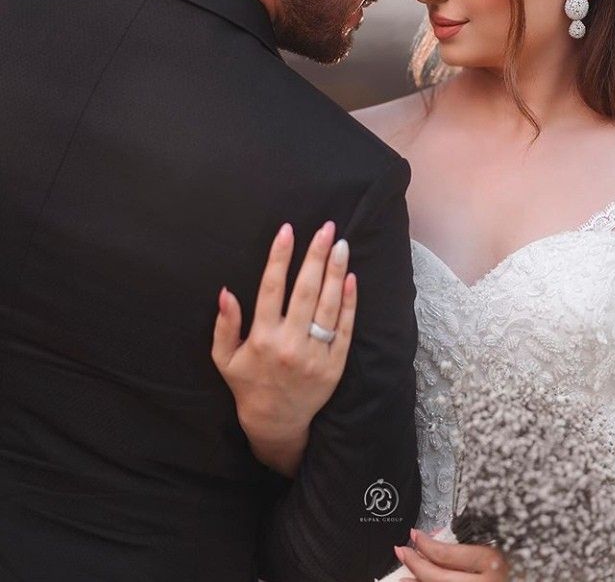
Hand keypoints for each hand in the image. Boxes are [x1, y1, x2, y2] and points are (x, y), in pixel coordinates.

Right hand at [211, 221, 356, 475]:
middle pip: (305, 291)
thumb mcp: (225, 359)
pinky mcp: (335, 364)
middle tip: (326, 228)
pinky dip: (350, 303)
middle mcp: (290, 344)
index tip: (288, 230)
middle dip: (316, 256)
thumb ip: (225, 325)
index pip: (271, 289)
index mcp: (262, 339)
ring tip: (341, 245)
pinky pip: (345, 328)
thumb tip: (225, 292)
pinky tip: (351, 278)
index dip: (279, 258)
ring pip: (328, 306)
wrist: (277, 423)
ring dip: (336, 272)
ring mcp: (315, 355)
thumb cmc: (248, 385)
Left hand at [394, 529, 508, 581]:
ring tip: (404, 575)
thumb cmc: (515, 560)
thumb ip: (468, 542)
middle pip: (440, 578)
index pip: (449, 555)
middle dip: (416, 564)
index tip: (415, 535)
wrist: (526, 575)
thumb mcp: (493, 545)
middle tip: (402, 551)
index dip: (426, 544)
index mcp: (493, 563)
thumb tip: (432, 538)